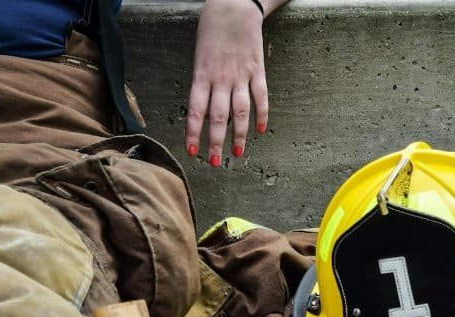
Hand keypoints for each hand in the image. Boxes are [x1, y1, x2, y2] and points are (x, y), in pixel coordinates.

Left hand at [185, 0, 268, 166]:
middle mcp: (221, 79)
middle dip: (216, 143)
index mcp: (202, 75)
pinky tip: (260, 130)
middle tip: (215, 163)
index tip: (193, 151)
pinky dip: (262, 115)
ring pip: (240, 112)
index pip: (196, 111)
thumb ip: (202, 84)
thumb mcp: (199, 57)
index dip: (194, 133)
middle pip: (219, 117)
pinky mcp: (258, 71)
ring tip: (237, 153)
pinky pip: (261, 97)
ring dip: (238, 135)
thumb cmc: (212, 31)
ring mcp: (241, 76)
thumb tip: (203, 111)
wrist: (234, 7)